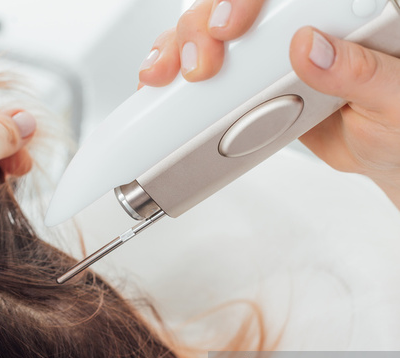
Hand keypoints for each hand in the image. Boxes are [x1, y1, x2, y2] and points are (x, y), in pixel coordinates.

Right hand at [138, 0, 399, 206]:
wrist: (383, 158)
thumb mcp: (395, 102)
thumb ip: (360, 71)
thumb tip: (310, 46)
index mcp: (346, 12)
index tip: (231, 25)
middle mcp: (304, 19)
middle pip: (239, 4)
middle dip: (205, 26)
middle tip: (200, 66)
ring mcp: (274, 48)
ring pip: (214, 27)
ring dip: (182, 45)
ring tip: (168, 73)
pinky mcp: (255, 75)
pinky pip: (213, 63)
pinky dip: (181, 73)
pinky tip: (165, 83)